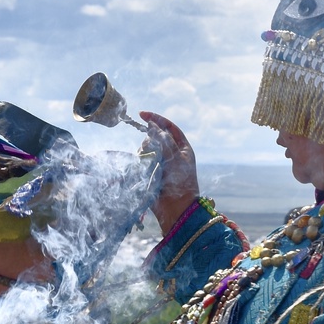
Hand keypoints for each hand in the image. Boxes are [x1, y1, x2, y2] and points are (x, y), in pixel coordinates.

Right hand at [139, 111, 199, 233]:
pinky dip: (140, 161)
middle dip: (150, 139)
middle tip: (151, 149)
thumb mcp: (175, 157)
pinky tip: (143, 167)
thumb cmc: (181, 182)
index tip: (142, 114)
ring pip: (146, 148)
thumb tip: (151, 125)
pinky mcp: (150, 173)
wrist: (176, 209)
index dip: (157, 119)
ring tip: (150, 163)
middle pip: (155, 137)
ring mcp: (160, 163)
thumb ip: (163, 140)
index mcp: (183, 148)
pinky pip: (141, 160)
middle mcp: (172, 154)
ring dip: (145, 151)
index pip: (169, 127)